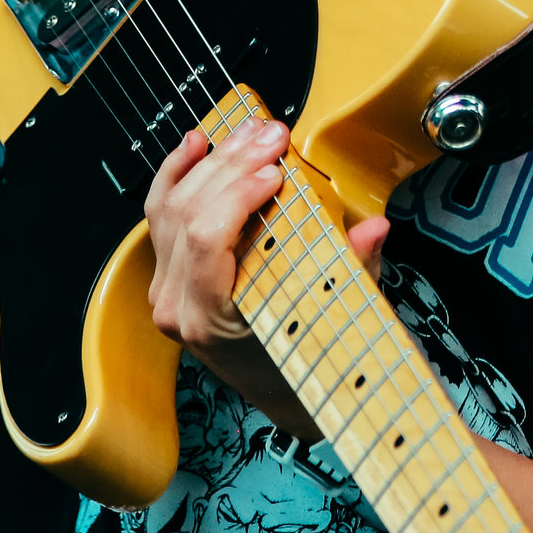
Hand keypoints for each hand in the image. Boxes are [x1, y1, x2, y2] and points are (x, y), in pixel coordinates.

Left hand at [142, 121, 390, 436]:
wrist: (290, 399)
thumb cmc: (311, 366)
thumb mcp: (338, 322)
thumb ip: (352, 273)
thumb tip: (372, 228)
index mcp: (209, 321)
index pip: (206, 242)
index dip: (237, 196)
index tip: (277, 171)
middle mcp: (177, 307)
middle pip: (188, 214)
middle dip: (234, 165)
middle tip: (274, 137)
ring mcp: (168, 290)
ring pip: (170, 206)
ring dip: (214, 161)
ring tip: (253, 133)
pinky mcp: (170, 275)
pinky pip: (160, 215)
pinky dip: (176, 173)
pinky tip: (196, 144)